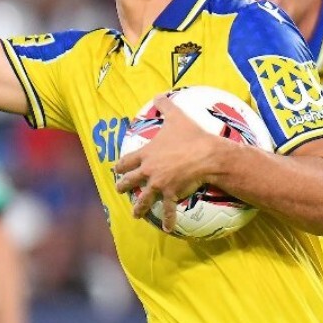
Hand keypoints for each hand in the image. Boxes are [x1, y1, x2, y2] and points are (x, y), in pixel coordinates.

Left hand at [114, 94, 216, 232]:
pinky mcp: (171, 194)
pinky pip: (167, 209)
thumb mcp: (176, 116)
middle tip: (119, 189)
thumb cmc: (190, 135)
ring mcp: (158, 184)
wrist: (206, 155)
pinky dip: (167, 220)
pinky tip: (166, 228)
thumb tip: (160, 93)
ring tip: (135, 214)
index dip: (121, 165)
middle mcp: (148, 170)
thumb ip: (165, 105)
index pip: (127, 161)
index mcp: (146, 153)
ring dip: (138, 207)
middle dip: (123, 185)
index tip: (117, 169)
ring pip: (143, 198)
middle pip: (130, 180)